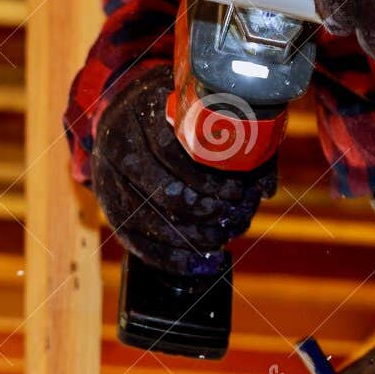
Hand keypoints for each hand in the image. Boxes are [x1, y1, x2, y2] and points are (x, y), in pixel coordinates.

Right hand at [90, 65, 275, 274]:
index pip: (172, 150)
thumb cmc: (176, 114)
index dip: (206, 178)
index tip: (235, 193)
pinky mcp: (109, 208)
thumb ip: (239, 139)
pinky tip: (203, 264)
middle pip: (161, 191)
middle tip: (233, 219)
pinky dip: (173, 259)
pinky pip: (137, 244)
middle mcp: (119, 145)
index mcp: (143, 112)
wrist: (124, 115)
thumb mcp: (203, 110)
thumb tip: (266, 189)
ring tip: (223, 239)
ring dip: (192, 237)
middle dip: (203, 212)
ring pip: (149, 221)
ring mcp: (108, 179)